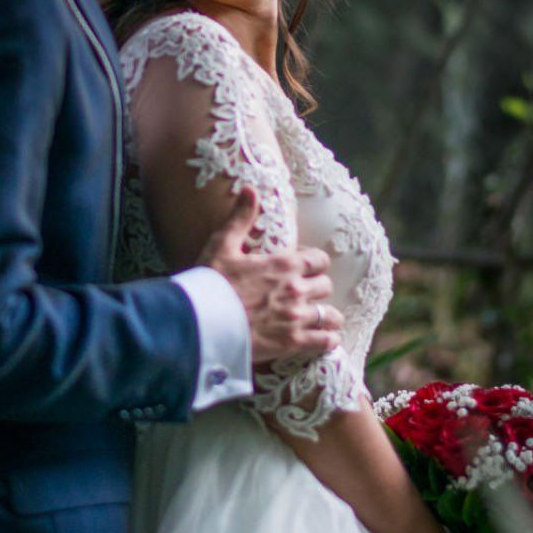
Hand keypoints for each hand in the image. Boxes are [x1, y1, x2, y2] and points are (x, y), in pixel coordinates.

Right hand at [198, 188, 341, 362]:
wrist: (200, 321)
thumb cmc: (210, 282)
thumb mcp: (223, 243)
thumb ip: (241, 217)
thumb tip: (250, 189)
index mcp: (284, 264)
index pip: (319, 260)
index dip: (314, 264)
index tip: (304, 269)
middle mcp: (296, 289)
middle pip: (325, 286)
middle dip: (317, 289)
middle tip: (307, 295)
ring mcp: (296, 317)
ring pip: (331, 315)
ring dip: (327, 316)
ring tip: (321, 320)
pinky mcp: (292, 343)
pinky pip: (326, 341)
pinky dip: (328, 340)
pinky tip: (325, 340)